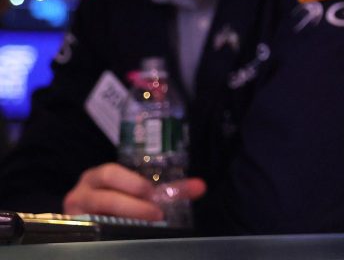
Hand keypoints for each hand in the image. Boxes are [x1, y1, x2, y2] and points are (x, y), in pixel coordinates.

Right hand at [62, 163, 205, 220]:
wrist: (90, 223)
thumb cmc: (119, 203)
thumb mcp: (140, 194)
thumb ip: (168, 191)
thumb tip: (201, 187)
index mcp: (98, 176)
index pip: (113, 173)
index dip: (133, 182)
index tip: (152, 192)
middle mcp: (82, 191)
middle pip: (104, 194)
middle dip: (132, 203)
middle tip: (156, 212)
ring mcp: (75, 213)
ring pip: (98, 213)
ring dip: (127, 216)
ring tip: (149, 222)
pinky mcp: (74, 230)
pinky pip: (91, 231)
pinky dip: (110, 234)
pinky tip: (125, 238)